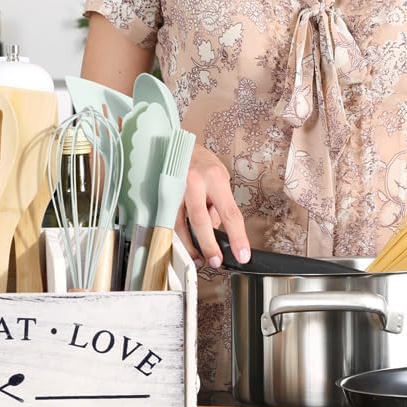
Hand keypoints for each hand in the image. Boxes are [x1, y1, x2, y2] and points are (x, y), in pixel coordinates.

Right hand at [172, 143, 250, 269]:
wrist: (177, 144)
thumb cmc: (202, 161)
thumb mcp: (220, 177)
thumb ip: (219, 204)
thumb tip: (217, 229)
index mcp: (214, 177)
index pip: (229, 213)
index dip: (237, 237)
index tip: (242, 254)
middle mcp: (194, 183)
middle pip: (201, 221)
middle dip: (209, 246)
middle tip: (216, 261)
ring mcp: (176, 189)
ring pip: (180, 225)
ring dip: (190, 246)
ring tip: (200, 259)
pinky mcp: (163, 195)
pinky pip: (169, 221)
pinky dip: (178, 237)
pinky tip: (184, 246)